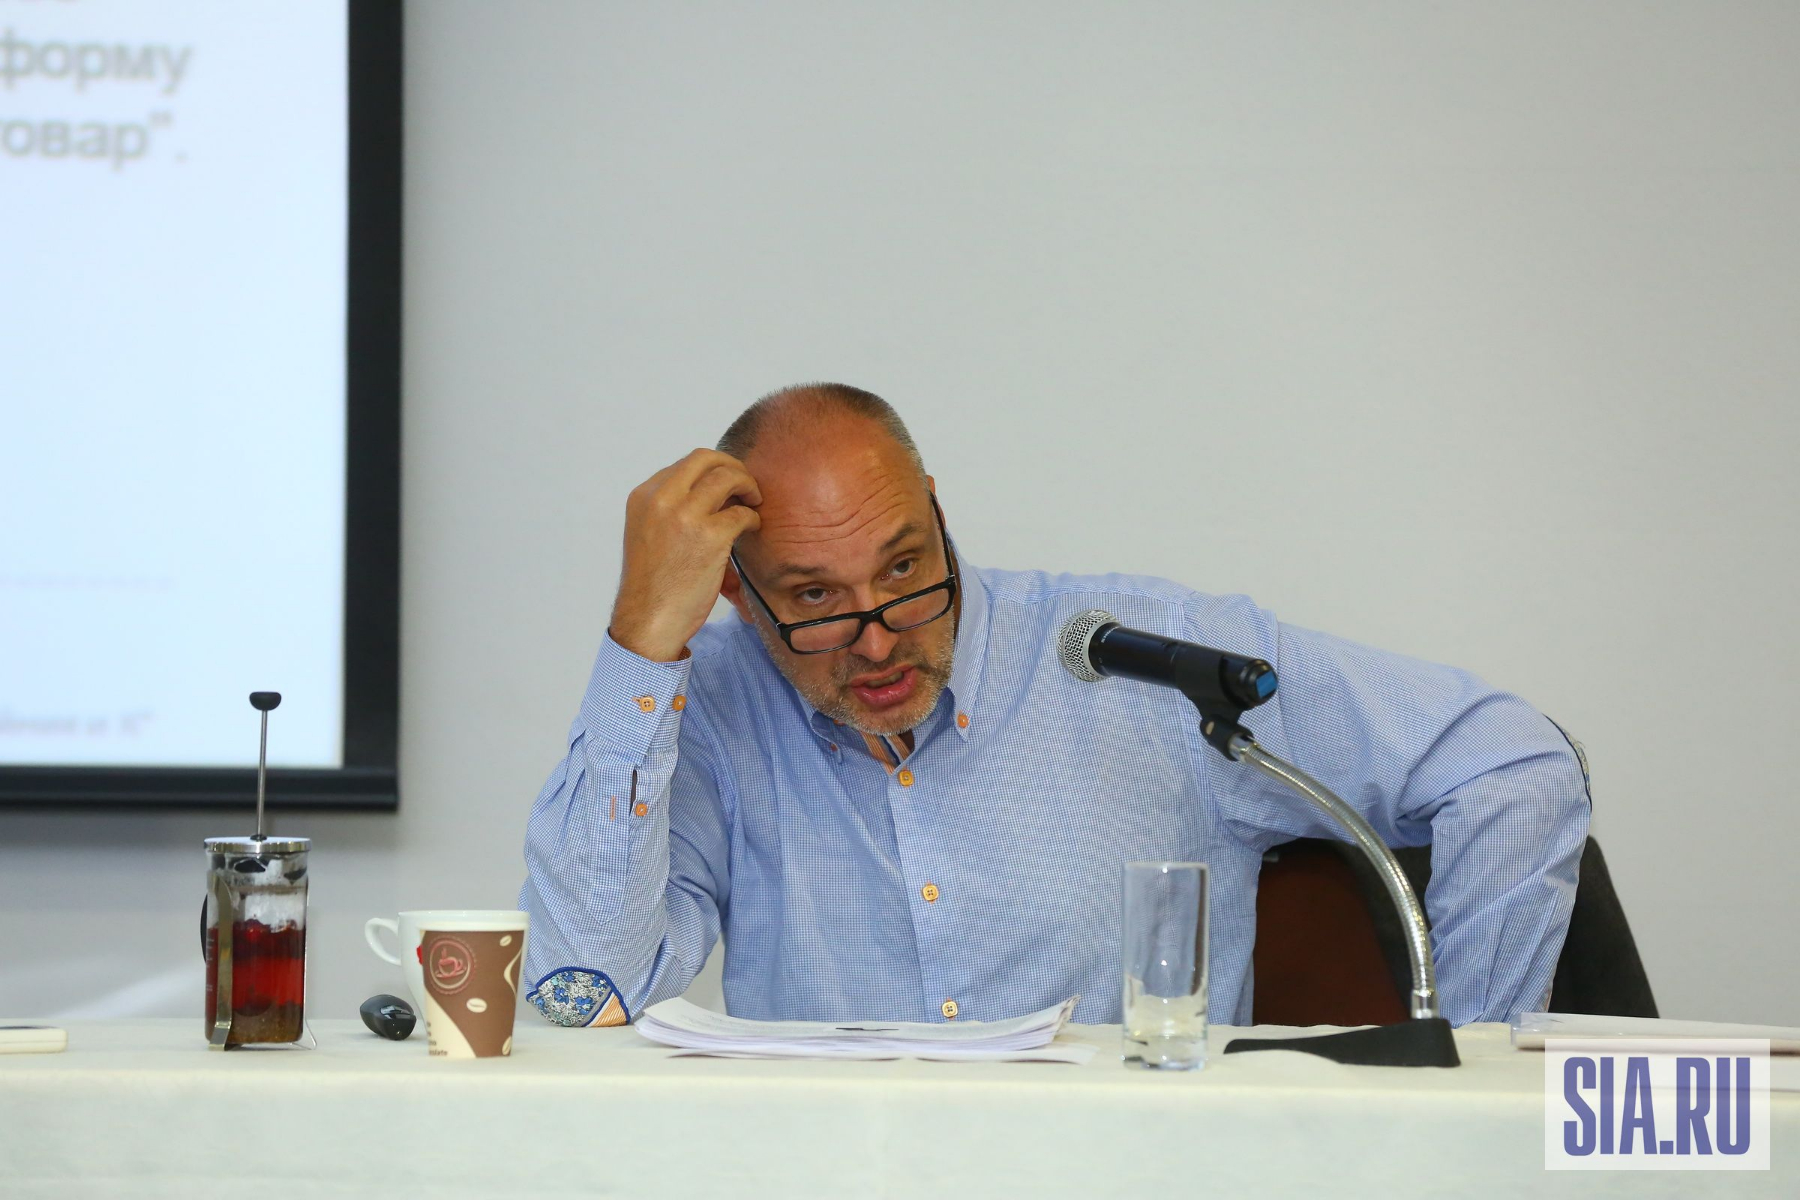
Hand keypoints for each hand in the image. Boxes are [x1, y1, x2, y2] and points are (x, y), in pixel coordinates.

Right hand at [609, 449, 761, 662]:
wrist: (648, 619)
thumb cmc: (652, 584)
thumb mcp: (648, 533)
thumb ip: (670, 508)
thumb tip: (709, 492)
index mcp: (644, 496)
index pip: (685, 464)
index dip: (711, 471)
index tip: (724, 486)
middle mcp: (662, 499)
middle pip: (706, 458)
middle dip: (732, 465)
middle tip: (746, 485)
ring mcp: (685, 515)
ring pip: (727, 476)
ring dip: (747, 485)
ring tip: (753, 502)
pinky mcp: (710, 536)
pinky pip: (742, 513)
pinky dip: (752, 517)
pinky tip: (751, 528)